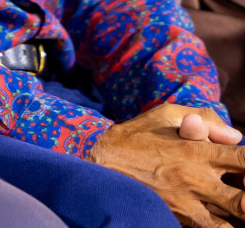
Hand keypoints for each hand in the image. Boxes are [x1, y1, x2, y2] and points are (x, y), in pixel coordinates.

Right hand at [88, 104, 244, 226]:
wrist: (99, 162)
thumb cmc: (135, 135)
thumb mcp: (165, 115)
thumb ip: (204, 119)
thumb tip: (235, 137)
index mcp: (198, 150)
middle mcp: (197, 179)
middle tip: (244, 189)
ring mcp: (188, 202)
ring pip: (231, 221)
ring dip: (239, 214)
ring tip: (236, 207)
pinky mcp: (178, 217)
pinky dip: (221, 226)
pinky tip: (222, 218)